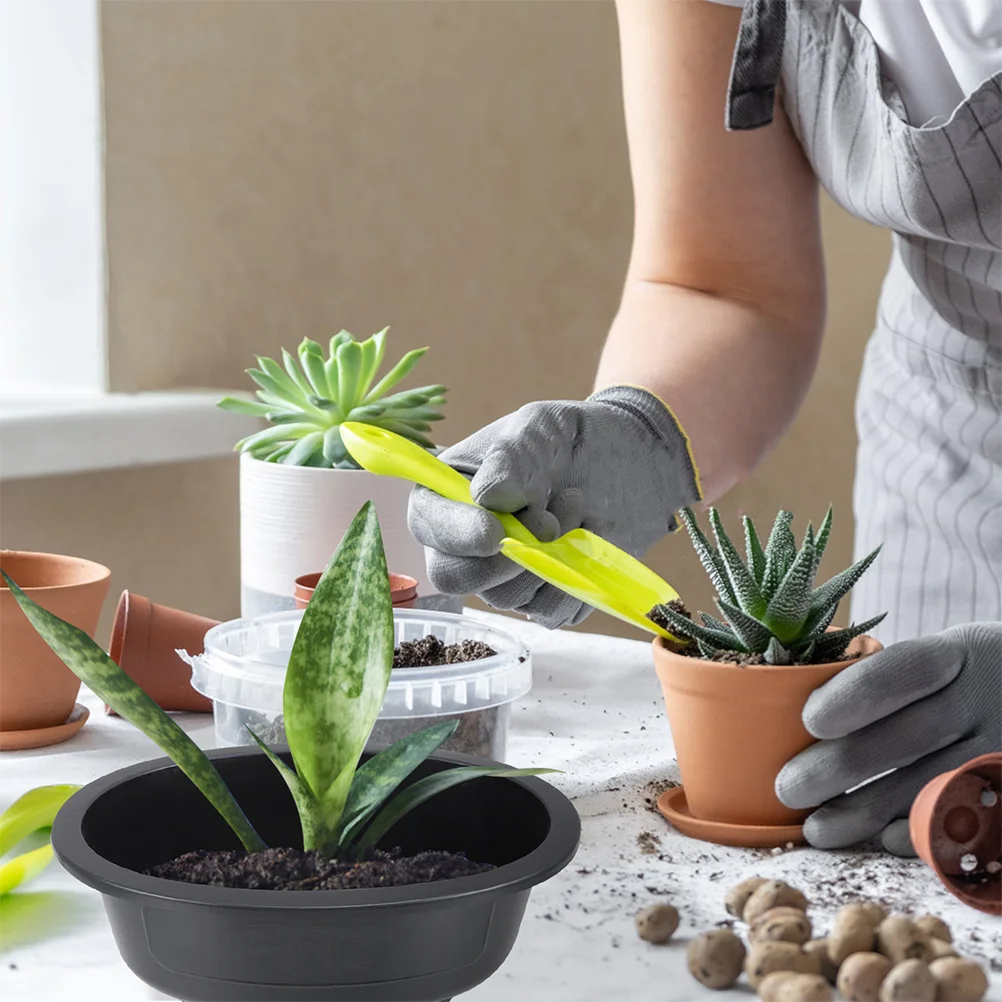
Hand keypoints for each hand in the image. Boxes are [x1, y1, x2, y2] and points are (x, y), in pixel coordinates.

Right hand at [407, 386, 700, 627]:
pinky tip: (584, 541)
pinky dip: (571, 580)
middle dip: (505, 557)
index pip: (429, 527)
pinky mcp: (539, 596)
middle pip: (454, 576)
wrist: (626, 461)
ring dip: (548, 558)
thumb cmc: (569, 439)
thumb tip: (487, 497)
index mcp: (445, 493)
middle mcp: (463, 542)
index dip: (457, 535)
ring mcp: (500, 575)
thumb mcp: (538, 428)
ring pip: (504, 596)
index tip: (496, 529)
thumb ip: (511, 458)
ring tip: (573, 509)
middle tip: (548, 522)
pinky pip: (545, 611)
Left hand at [776, 622, 1001, 854]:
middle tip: (788, 787)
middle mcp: (987, 697)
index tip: (810, 720)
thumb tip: (786, 703)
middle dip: (844, 765)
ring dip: (869, 810)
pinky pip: (966, 817)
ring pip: (933, 783)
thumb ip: (887, 677)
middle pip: (912, 734)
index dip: (858, 694)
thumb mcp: (941, 655)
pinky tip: (880, 839)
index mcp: (960, 653)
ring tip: (816, 828)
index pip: (907, 669)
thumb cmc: (961, 677)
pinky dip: (919, 832)